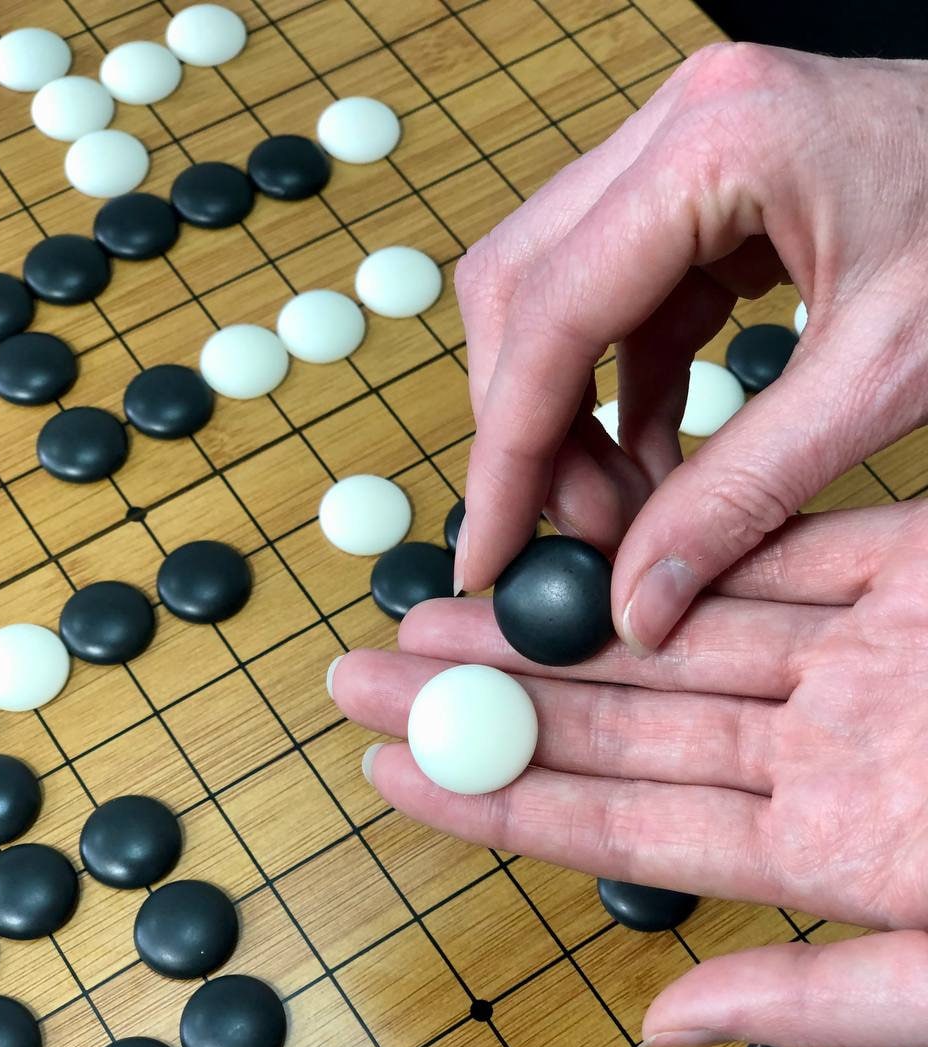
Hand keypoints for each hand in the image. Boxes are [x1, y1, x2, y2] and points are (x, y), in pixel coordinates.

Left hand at [330, 502, 927, 1046]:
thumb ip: (818, 998)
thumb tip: (664, 1026)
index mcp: (826, 850)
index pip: (622, 823)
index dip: (502, 799)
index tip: (396, 775)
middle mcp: (822, 749)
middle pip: (620, 721)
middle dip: (488, 702)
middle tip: (374, 680)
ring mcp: (860, 655)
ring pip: (669, 626)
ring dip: (551, 621)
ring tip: (438, 616)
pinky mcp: (909, 566)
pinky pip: (777, 542)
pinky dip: (682, 534)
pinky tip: (581, 547)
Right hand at [454, 43, 927, 652]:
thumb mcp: (880, 380)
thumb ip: (745, 493)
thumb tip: (638, 600)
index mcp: (718, 143)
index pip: (554, 313)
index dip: (506, 450)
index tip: (486, 551)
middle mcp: (680, 124)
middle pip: (524, 292)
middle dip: (528, 432)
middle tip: (573, 537)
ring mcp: (686, 149)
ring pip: (555, 296)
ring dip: (570, 416)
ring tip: (622, 511)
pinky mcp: (704, 192)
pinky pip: (620, 300)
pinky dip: (622, 391)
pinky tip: (654, 463)